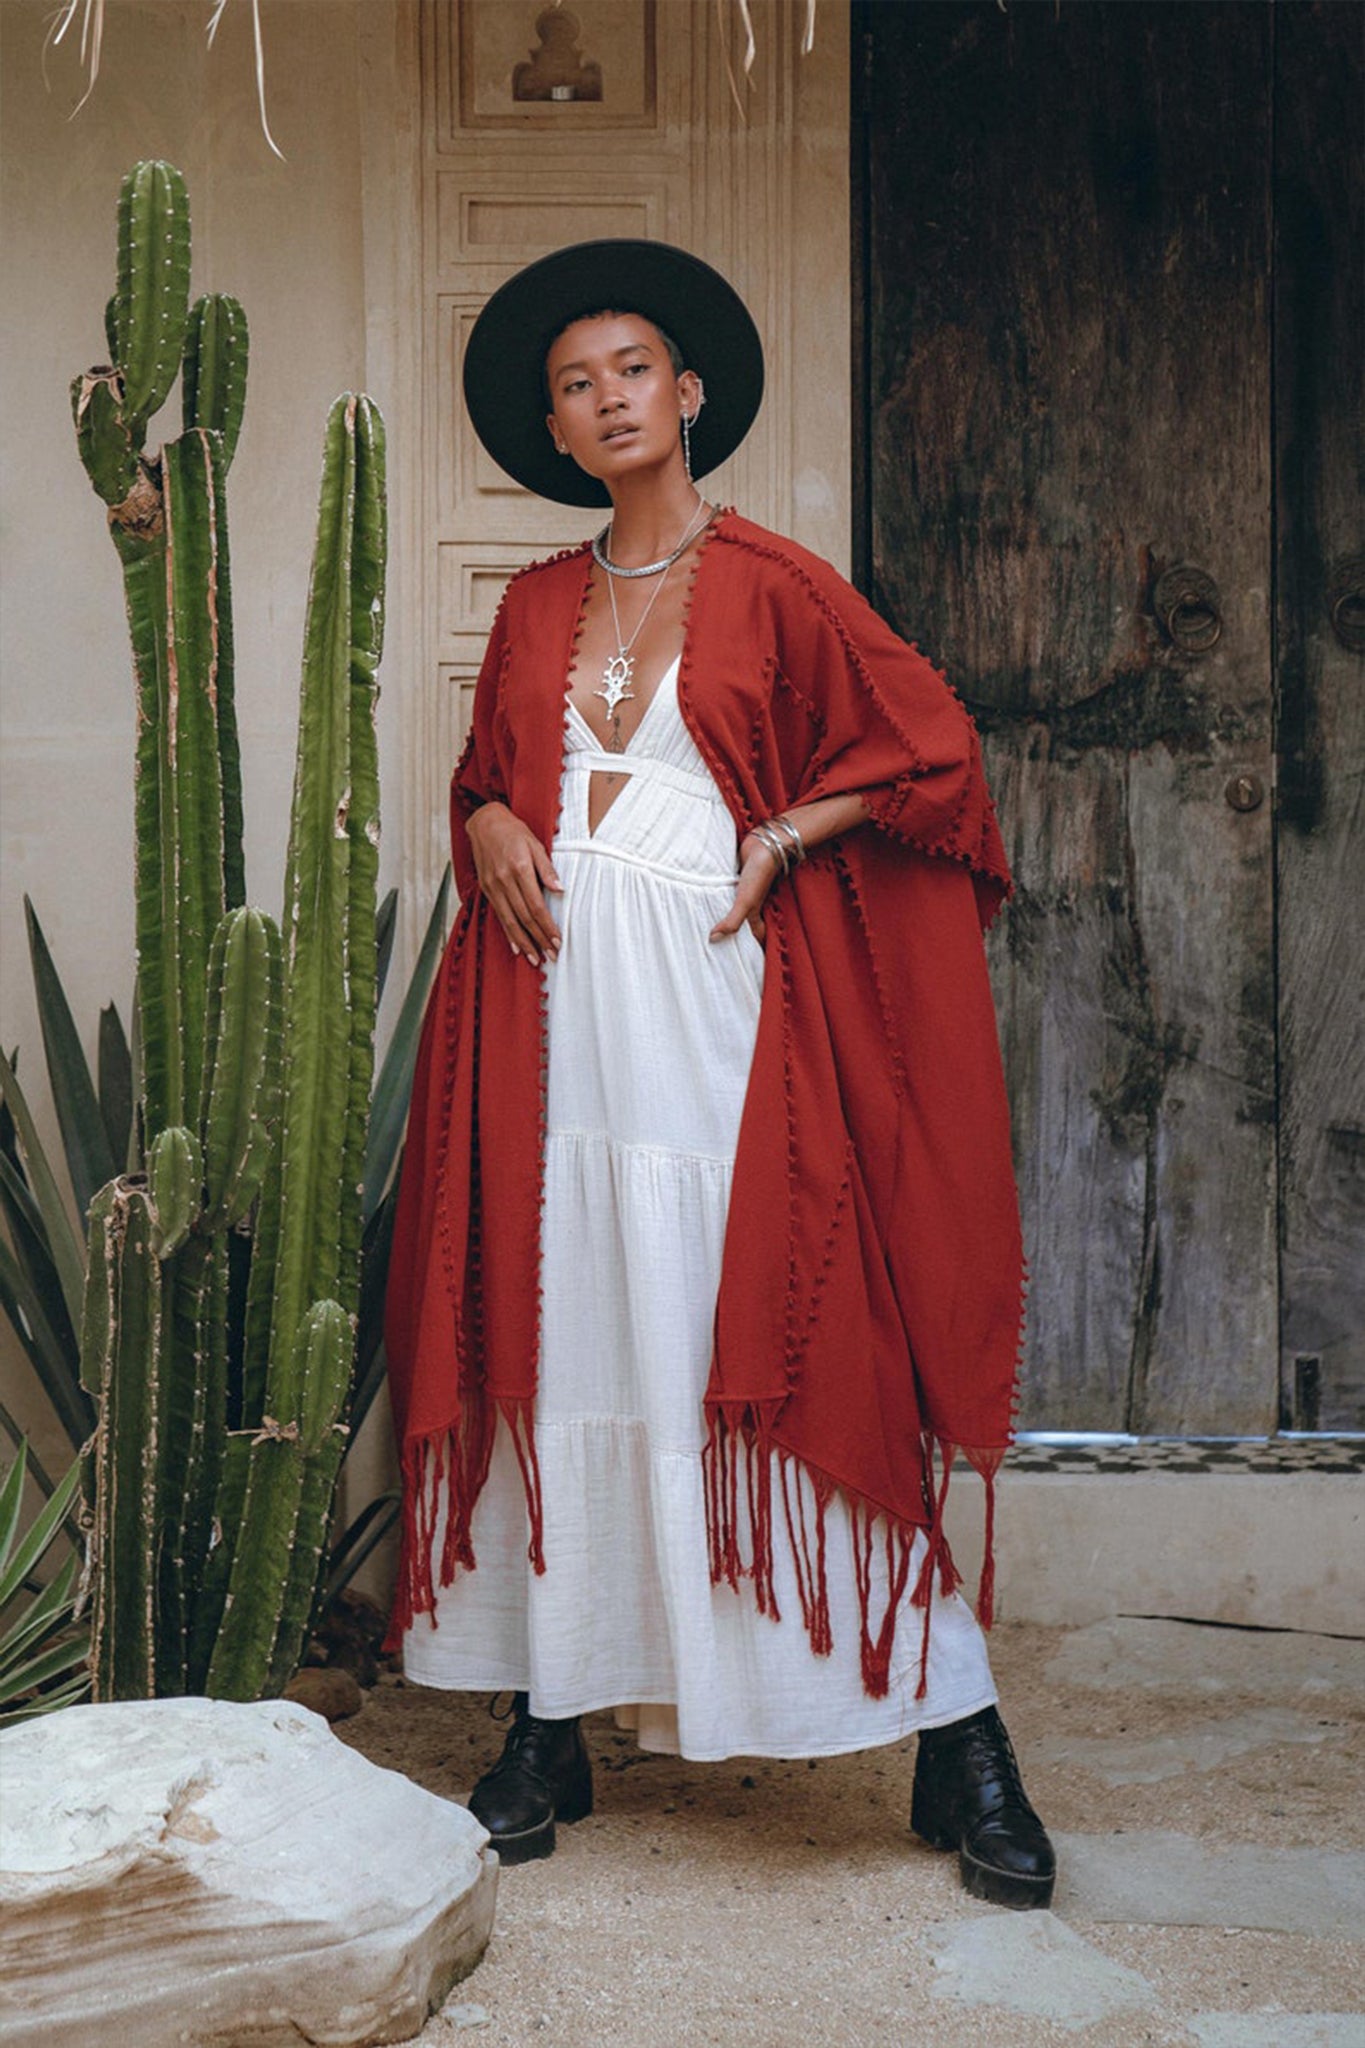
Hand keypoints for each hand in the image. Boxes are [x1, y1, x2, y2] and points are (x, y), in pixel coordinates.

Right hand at [466, 802, 561, 963]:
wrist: (484, 823)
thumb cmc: (513, 831)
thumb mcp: (536, 844)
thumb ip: (547, 869)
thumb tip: (560, 890)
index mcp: (519, 869)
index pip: (536, 906)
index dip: (547, 926)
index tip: (558, 941)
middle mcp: (504, 880)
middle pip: (524, 917)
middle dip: (539, 939)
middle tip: (551, 956)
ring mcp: (493, 886)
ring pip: (510, 921)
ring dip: (523, 942)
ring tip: (535, 958)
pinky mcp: (486, 889)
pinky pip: (499, 915)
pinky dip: (508, 933)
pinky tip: (516, 946)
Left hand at [709, 833, 781, 948]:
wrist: (764, 845)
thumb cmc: (759, 875)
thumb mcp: (746, 902)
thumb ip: (732, 922)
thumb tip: (713, 940)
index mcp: (755, 913)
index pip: (755, 937)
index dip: (752, 951)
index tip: (742, 966)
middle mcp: (749, 905)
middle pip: (741, 925)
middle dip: (732, 936)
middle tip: (716, 950)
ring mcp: (743, 892)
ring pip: (732, 909)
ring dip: (722, 916)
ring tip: (704, 928)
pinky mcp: (736, 879)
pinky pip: (726, 892)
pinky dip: (718, 897)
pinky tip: (704, 900)